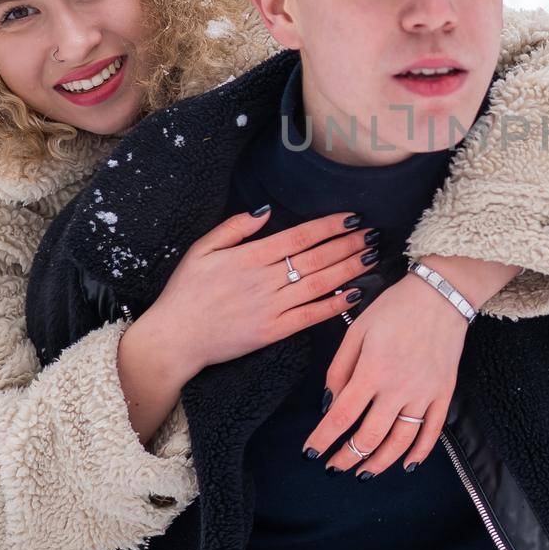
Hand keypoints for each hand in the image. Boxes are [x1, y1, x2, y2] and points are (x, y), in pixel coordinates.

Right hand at [140, 207, 380, 378]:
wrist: (175, 338)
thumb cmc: (185, 292)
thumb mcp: (201, 250)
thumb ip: (234, 228)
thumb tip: (265, 211)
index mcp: (249, 257)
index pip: (299, 236)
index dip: (329, 226)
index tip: (352, 218)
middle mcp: (264, 280)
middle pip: (316, 258)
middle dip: (347, 244)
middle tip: (373, 234)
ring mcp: (270, 307)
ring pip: (319, 284)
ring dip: (348, 269)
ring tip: (371, 257)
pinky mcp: (273, 332)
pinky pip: (311, 316)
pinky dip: (334, 305)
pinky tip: (355, 294)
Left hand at [304, 272, 468, 477]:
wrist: (441, 294)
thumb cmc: (395, 308)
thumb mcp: (357, 330)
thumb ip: (339, 369)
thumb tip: (328, 403)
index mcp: (371, 371)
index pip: (340, 417)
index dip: (322, 440)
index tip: (310, 453)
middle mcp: (398, 388)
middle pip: (368, 437)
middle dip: (346, 458)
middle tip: (333, 467)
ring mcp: (423, 394)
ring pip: (399, 442)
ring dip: (378, 463)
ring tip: (363, 473)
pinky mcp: (443, 393)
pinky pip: (431, 432)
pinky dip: (419, 454)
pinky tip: (405, 465)